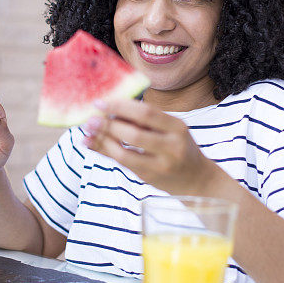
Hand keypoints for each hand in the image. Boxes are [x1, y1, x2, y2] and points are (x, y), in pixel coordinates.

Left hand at [82, 99, 219, 195]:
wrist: (196, 180)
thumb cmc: (179, 147)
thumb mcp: (170, 129)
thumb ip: (145, 121)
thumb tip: (109, 108)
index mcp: (177, 127)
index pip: (146, 113)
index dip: (121, 106)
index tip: (100, 102)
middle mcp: (172, 146)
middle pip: (134, 134)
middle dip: (108, 125)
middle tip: (90, 119)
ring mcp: (160, 165)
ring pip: (125, 153)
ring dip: (103, 141)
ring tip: (87, 132)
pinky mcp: (149, 177)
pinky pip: (123, 163)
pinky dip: (105, 152)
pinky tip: (93, 144)